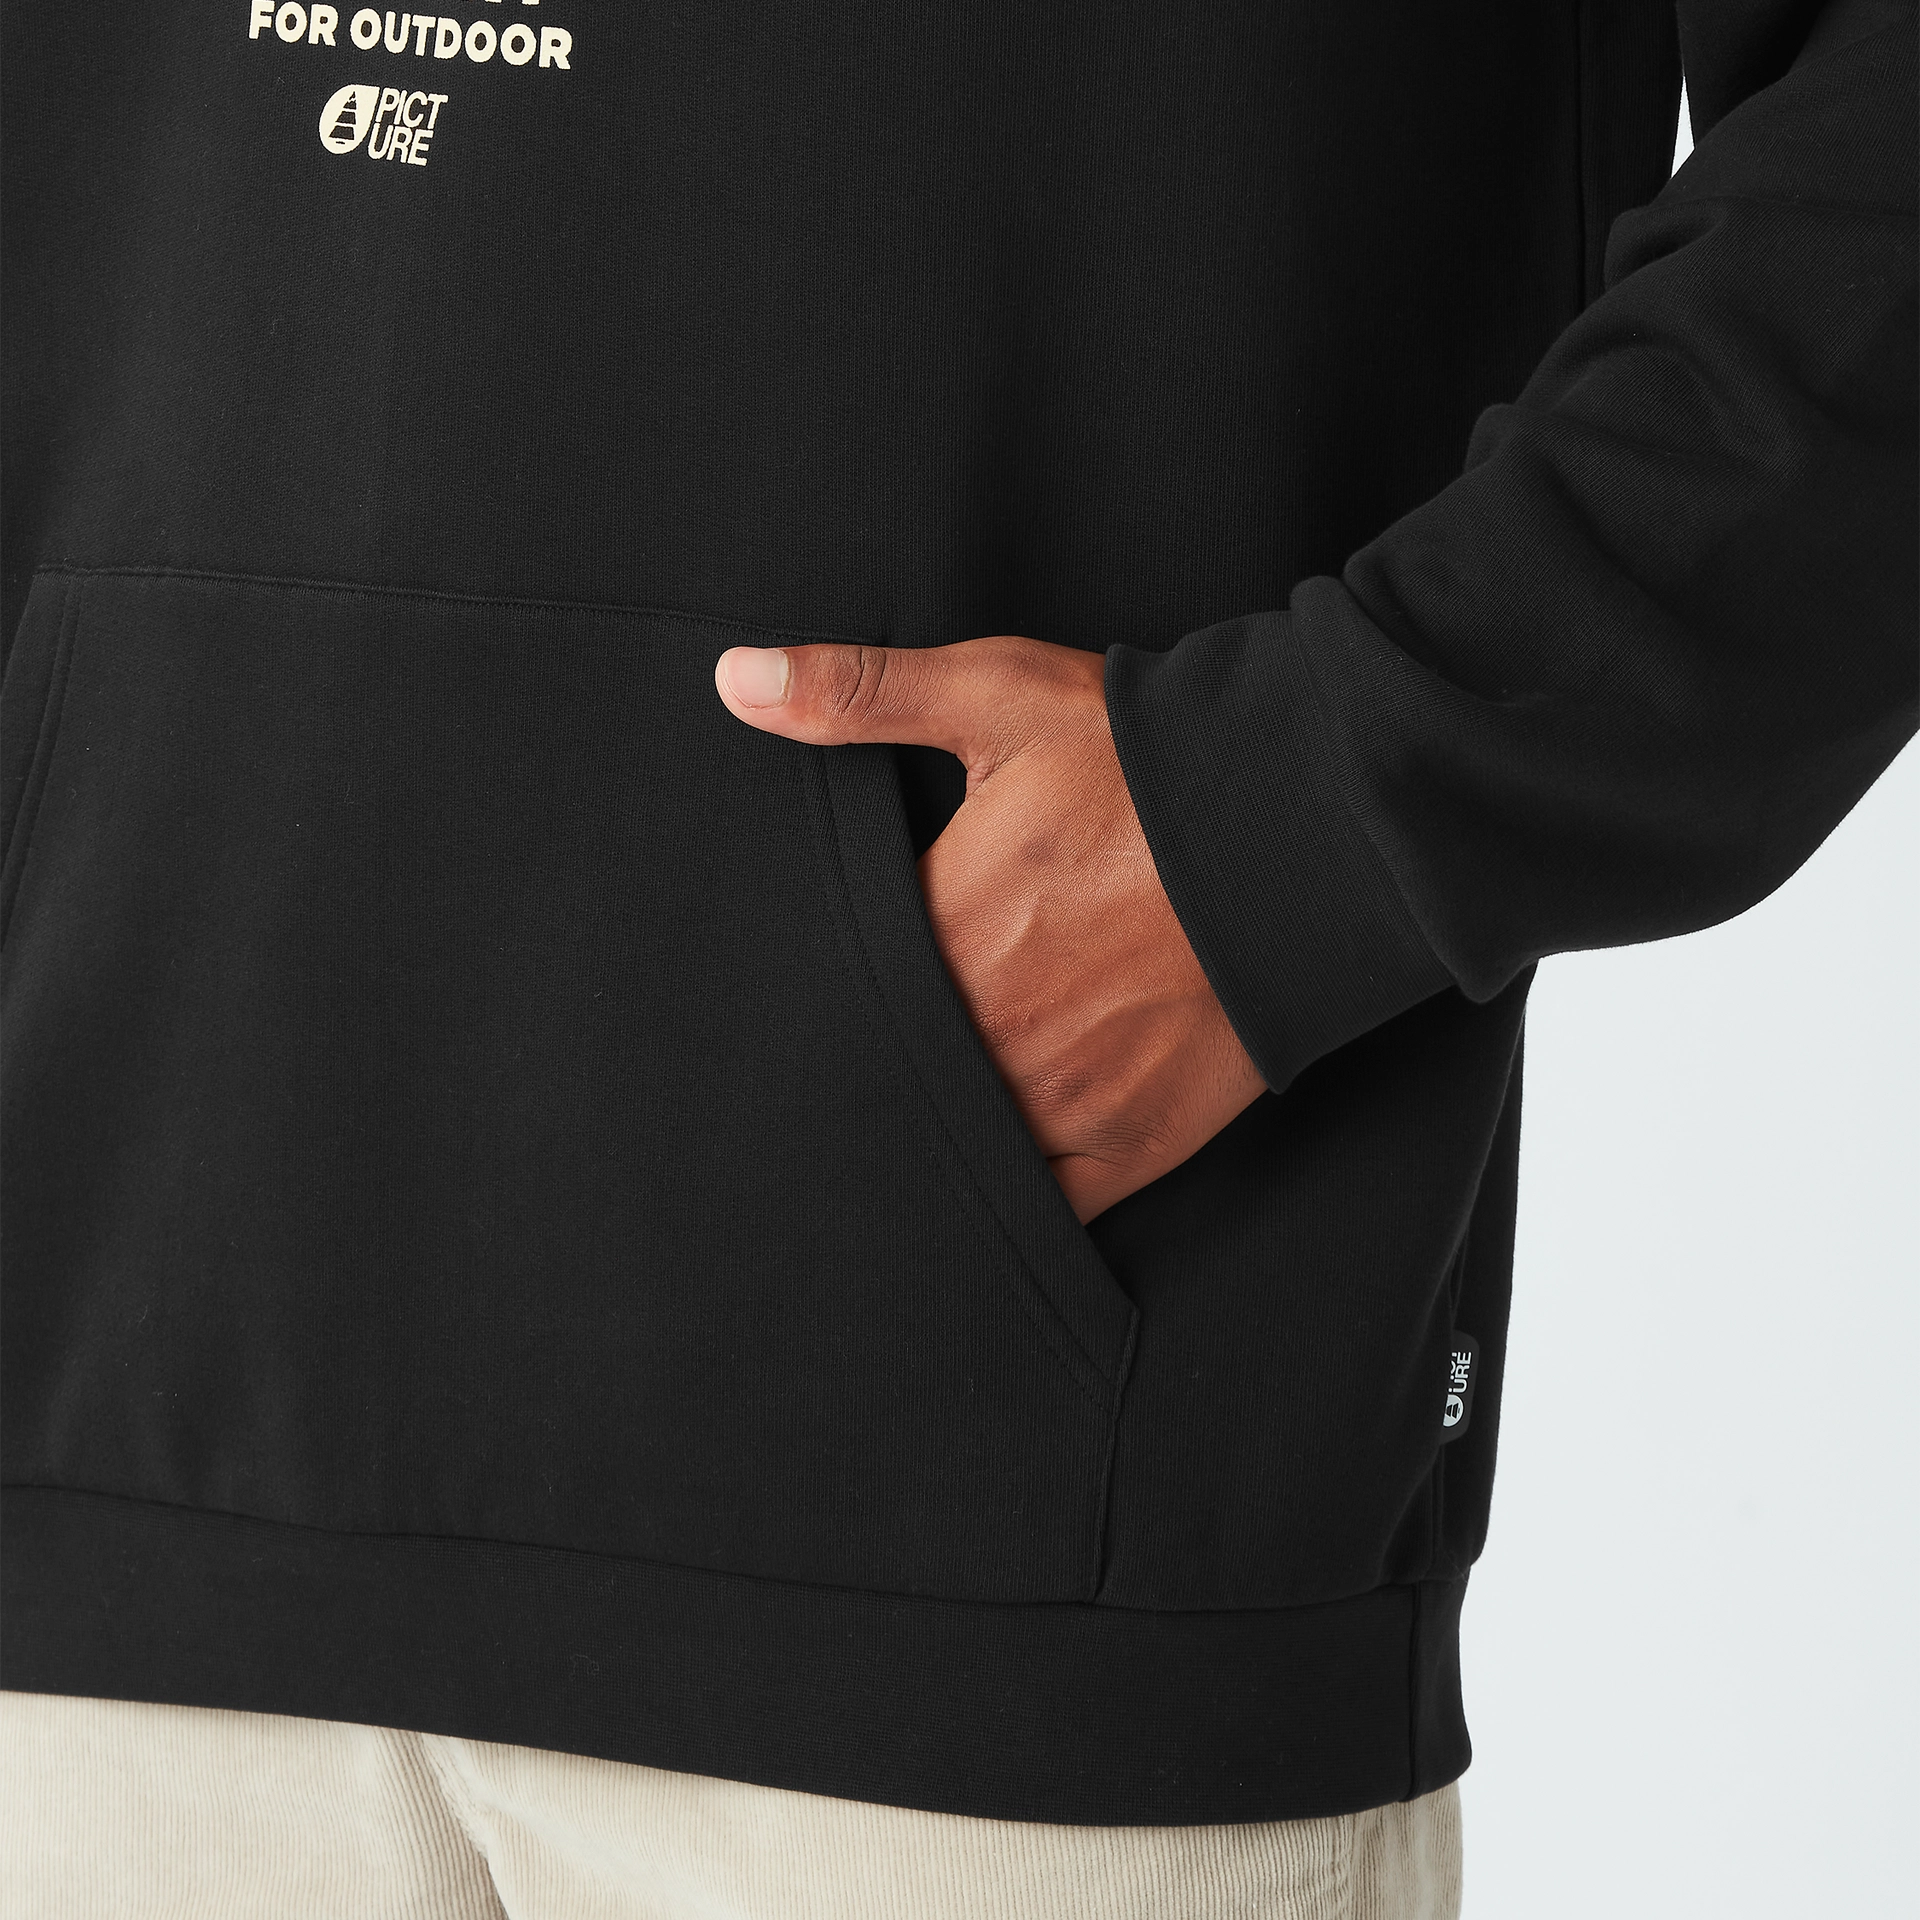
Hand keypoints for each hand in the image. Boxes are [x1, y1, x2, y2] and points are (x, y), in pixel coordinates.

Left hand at [715, 636, 1266, 1221]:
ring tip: (900, 1141)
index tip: (816, 996)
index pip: (841, 989)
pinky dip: (1006, 1206)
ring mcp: (1056, 1101)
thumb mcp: (999, 698)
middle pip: (891, 1076)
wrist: (1311, 824)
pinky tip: (979, 1195)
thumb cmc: (1153, 761)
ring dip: (929, 1138)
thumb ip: (860, 694)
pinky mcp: (1129, 1147)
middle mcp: (986, 1033)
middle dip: (870, 1069)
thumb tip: (735, 680)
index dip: (827, 991)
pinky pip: (1042, 1211)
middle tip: (827, 1085)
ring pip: (955, 1149)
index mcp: (941, 933)